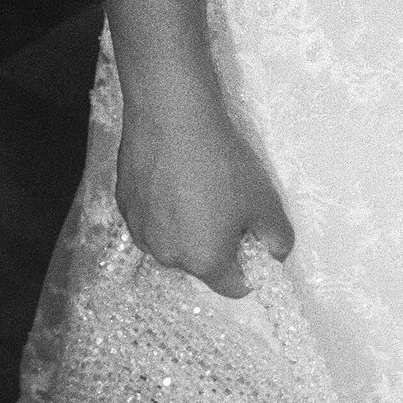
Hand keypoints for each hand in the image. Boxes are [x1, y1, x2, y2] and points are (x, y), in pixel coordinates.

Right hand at [114, 91, 292, 297]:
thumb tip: (275, 254)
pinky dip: (166, 208)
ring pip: (175, 241)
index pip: (234, 287)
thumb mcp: (266, 203)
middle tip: (229, 206)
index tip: (253, 242)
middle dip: (219, 245)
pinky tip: (174, 178)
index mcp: (203, 262)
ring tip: (199, 188)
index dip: (250, 269)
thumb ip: (278, 240)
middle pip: (202, 264)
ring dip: (189, 227)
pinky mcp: (124, 205)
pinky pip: (153, 218)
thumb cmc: (222, 162)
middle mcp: (166, 256)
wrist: (172, 115)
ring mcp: (140, 231)